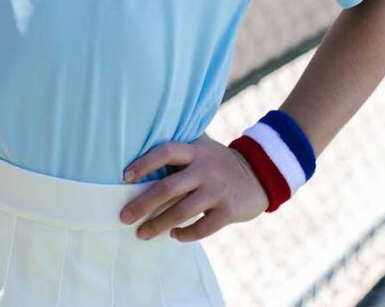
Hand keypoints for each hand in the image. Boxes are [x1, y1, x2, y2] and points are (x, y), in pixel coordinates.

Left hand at [119, 134, 268, 242]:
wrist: (260, 175)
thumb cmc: (218, 163)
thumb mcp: (202, 148)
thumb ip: (179, 150)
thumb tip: (139, 153)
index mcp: (196, 151)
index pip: (166, 152)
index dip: (144, 164)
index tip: (125, 178)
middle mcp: (205, 169)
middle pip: (168, 187)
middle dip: (143, 204)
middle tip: (124, 217)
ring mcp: (218, 190)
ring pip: (182, 211)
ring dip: (158, 224)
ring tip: (142, 233)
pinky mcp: (229, 211)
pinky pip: (202, 228)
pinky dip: (185, 234)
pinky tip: (174, 235)